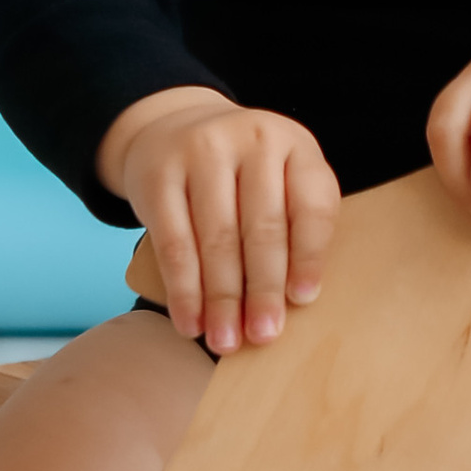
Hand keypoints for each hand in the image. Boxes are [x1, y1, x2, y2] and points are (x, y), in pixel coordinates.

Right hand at [97, 84, 340, 355]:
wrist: (175, 128)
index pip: (311, 206)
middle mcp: (251, 140)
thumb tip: (292, 304)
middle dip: (262, 290)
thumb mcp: (280, 179)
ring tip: (225, 341)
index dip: (309, 257)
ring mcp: (202, 152)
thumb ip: (293, 225)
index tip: (303, 300)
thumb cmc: (242, 173)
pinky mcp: (159, 175)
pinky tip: (190, 321)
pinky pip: (173, 243)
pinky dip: (183, 290)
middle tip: (263, 335)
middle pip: (262, 227)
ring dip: (221, 299)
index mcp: (295, 145)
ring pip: (216, 239)